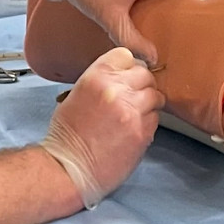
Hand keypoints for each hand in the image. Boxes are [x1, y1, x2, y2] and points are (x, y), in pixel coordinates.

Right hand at [40, 47, 163, 207]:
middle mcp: (116, 90)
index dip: (128, 66)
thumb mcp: (77, 94)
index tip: (127, 75)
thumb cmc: (67, 135)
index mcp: (96, 77)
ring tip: (134, 115)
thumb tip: (124, 77)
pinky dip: (148, 122)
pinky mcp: (142, 132)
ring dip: (148, 104)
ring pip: (155, 96)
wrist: (68, 168)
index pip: (126, 56)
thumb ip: (103, 81)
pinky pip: (156, 119)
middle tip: (133, 97)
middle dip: (141, 85)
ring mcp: (132, 111)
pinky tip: (132, 130)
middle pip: (145, 74)